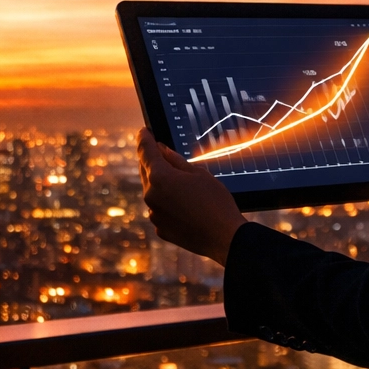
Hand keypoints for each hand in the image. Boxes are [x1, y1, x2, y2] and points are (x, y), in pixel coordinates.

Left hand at [136, 127, 245, 265]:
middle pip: (145, 171)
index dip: (143, 138)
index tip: (143, 131)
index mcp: (160, 177)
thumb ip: (176, 160)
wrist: (224, 237)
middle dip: (152, 161)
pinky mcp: (160, 228)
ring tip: (182, 184)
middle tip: (161, 153)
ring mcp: (154, 214)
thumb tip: (162, 150)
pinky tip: (185, 205)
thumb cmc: (216, 202)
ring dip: (161, 184)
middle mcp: (151, 196)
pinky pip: (159, 210)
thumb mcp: (199, 174)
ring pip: (152, 192)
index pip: (145, 151)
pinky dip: (167, 204)